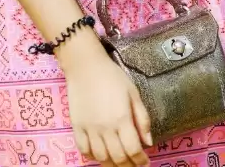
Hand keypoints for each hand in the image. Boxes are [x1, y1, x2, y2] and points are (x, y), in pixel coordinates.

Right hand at [61, 35, 152, 165]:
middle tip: (135, 166)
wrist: (86, 68)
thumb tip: (148, 141)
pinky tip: (101, 156)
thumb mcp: (134, 93)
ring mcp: (89, 129)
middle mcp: (105, 127)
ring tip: (120, 164)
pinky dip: (93, 157)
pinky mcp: (76, 128)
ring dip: (111, 164)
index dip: (140, 160)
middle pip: (117, 157)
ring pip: (101, 157)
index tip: (145, 163)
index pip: (132, 149)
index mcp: (121, 118)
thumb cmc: (113, 77)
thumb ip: (142, 118)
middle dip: (128, 165)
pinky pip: (84, 150)